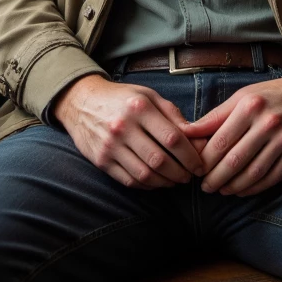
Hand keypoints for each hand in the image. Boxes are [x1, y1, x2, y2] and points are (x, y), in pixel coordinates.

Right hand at [52, 74, 206, 189]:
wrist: (81, 102)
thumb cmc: (121, 98)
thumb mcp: (148, 95)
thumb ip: (172, 114)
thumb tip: (196, 137)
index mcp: (139, 108)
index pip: (172, 138)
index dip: (191, 156)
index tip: (200, 164)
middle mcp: (123, 127)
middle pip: (160, 160)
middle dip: (181, 173)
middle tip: (190, 176)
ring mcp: (110, 146)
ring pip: (145, 174)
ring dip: (166, 182)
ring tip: (176, 180)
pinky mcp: (101, 161)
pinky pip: (129, 180)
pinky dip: (147, 185)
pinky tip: (157, 181)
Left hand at [180, 69, 281, 195]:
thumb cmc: (271, 94)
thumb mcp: (242, 96)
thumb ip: (216, 116)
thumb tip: (189, 132)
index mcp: (249, 106)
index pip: (220, 141)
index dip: (205, 160)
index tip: (195, 169)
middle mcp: (267, 123)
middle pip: (235, 160)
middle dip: (215, 178)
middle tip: (204, 186)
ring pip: (253, 172)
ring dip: (233, 186)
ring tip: (221, 190)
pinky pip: (272, 176)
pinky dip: (255, 188)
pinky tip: (242, 190)